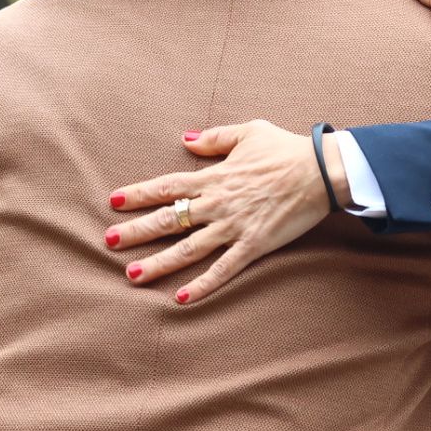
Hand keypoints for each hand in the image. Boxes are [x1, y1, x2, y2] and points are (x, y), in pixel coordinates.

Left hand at [104, 121, 347, 303]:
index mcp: (214, 176)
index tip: (114, 202)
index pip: (167, 187)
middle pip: (169, 220)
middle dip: (136, 232)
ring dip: (159, 263)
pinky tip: (181, 299)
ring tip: (133, 276)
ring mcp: (234, 226)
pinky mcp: (254, 245)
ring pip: (188, 248)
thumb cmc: (287, 150)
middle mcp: (217, 203)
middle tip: (109, 242)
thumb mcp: (249, 131)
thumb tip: (186, 140)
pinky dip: (202, 285)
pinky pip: (223, 269)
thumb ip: (214, 137)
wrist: (321, 171)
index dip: (138, 194)